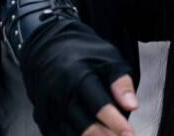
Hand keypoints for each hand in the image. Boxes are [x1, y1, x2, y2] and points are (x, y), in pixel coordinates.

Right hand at [17, 15, 138, 135]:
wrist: (49, 47)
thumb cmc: (83, 52)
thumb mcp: (108, 58)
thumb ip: (121, 83)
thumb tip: (132, 106)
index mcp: (78, 76)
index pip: (98, 105)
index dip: (115, 122)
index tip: (129, 134)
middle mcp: (60, 93)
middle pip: (84, 125)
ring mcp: (48, 106)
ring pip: (71, 133)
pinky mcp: (42, 116)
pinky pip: (57, 134)